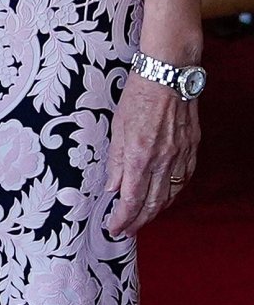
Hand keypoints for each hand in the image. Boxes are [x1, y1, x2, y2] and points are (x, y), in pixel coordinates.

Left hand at [104, 72, 198, 235]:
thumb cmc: (139, 96)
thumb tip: (113, 187)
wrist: (168, 75)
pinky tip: (164, 198)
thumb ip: (116, 162)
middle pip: (152, 204)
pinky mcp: (191, 149)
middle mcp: (162, 160)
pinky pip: (182, 180)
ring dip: (155, 212)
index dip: (122, 219)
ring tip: (142, 219)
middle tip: (126, 230)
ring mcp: (180, 155)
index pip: (131, 200)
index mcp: (139, 156)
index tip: (114, 227)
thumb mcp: (117, 128)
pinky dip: (172, 194)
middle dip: (137, 222)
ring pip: (170, 196)